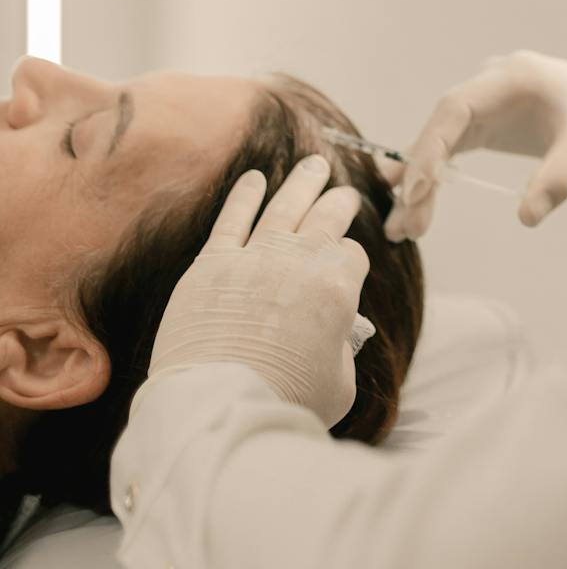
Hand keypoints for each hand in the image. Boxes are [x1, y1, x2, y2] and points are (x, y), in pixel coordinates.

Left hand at [137, 155, 371, 428]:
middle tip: (345, 193)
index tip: (347, 269)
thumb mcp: (340, 383)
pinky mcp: (212, 264)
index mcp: (337, 286)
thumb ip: (342, 349)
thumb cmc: (285, 401)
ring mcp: (255, 257)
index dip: (351, 262)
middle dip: (339, 203)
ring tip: (314, 165)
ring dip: (302, 183)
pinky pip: (232, 218)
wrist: (219, 404)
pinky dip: (244, 195)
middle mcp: (300, 261)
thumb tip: (336, 334)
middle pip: (326, 218)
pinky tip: (254, 178)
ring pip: (284, 206)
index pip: (352, 256)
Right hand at [385, 51, 566, 241]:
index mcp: (510, 78)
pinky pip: (448, 145)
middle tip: (403, 225)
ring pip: (437, 138)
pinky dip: (433, 173)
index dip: (430, 147)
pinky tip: (413, 202)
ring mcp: (482, 100)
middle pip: (439, 127)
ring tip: (399, 226)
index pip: (455, 109)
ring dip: (417, 180)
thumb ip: (559, 178)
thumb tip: (526, 217)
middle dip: (417, 175)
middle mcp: (488, 84)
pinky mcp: (483, 119)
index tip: (414, 190)